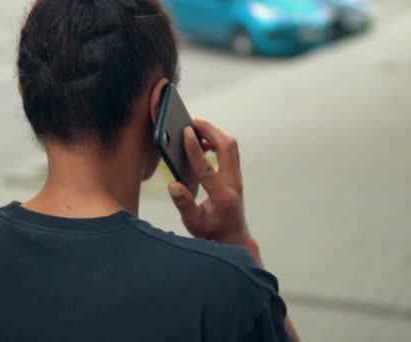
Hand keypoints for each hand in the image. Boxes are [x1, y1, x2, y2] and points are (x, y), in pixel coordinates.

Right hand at [168, 120, 255, 250]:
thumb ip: (184, 203)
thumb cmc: (211, 233)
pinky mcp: (235, 176)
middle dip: (210, 131)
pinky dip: (218, 141)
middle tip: (192, 123)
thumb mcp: (193, 223)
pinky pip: (230, 151)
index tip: (186, 133)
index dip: (195, 149)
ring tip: (196, 129)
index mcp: (221, 197)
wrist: (232, 239)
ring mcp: (237, 179)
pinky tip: (204, 143)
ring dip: (215, 134)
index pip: (207, 168)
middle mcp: (233, 184)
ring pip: (231, 147)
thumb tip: (173, 184)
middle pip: (227, 148)